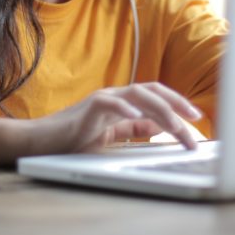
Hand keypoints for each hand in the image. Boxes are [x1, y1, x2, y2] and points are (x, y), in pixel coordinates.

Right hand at [24, 82, 203, 154]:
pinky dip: (126, 108)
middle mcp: (115, 97)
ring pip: (138, 94)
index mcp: (122, 103)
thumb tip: (160, 128)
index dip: (177, 105)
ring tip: (176, 125)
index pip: (156, 98)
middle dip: (177, 103)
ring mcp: (102, 99)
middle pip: (153, 91)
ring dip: (161, 109)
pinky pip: (110, 104)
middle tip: (195, 118)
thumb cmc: (72, 141)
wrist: (39, 143)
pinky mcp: (88, 108)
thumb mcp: (111, 137)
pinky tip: (138, 117)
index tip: (195, 121)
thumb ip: (133, 129)